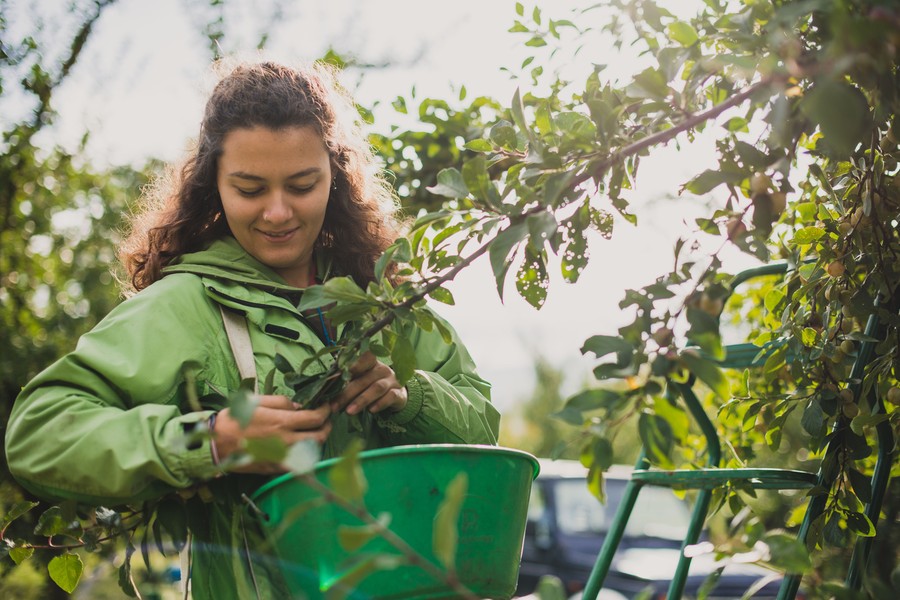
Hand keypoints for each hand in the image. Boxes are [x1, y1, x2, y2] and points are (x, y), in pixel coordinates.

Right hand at [212, 395, 331, 472]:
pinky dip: (305, 454)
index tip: (326, 407)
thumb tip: (299, 407)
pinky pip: (298, 463)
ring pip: (312, 452)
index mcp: (282, 422)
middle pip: (319, 437)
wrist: (216, 444)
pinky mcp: (275, 468)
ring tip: (315, 432)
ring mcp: (282, 457)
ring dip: (317, 441)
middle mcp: (286, 442)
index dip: (326, 411)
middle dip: (326, 427)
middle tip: (325, 421)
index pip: (315, 418)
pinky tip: (301, 446)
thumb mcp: (258, 402)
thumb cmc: (236, 419)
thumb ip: (281, 402)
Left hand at [332, 351, 407, 415]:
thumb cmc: (371, 386)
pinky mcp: (399, 394)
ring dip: (361, 400)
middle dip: (348, 393)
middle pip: (364, 379)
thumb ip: (348, 380)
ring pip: (377, 388)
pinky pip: (390, 397)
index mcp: (371, 363)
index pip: (363, 358)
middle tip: (334, 406)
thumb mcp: (361, 380)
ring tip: (349, 412)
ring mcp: (392, 381)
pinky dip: (380, 403)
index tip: (338, 375)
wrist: (396, 395)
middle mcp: (382, 369)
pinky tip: (371, 411)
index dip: (352, 364)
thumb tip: (326, 387)